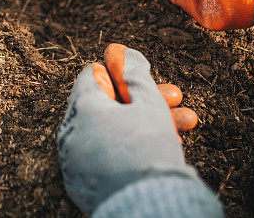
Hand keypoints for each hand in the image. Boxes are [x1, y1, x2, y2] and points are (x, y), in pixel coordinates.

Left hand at [57, 44, 199, 214]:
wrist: (147, 208)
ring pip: (109, 132)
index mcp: (81, 108)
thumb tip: (120, 51)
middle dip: (144, 100)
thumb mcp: (147, 102)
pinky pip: (103, 157)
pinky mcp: (81, 184)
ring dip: (143, 124)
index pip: (94, 75)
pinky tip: (158, 150)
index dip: (123, 72)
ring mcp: (73, 161)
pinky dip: (126, 149)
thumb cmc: (147, 151)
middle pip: (106, 105)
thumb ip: (133, 72)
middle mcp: (70, 133)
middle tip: (175, 99)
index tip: (147, 79)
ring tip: (183, 127)